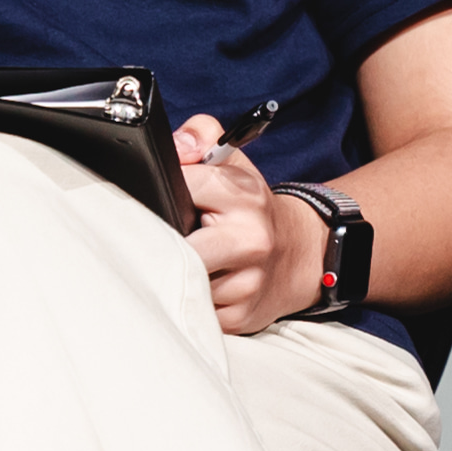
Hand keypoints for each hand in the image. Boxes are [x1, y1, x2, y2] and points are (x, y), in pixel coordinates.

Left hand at [175, 113, 308, 336]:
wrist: (300, 255)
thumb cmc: (251, 208)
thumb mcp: (234, 161)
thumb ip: (203, 133)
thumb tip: (176, 148)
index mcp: (244, 196)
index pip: (184, 185)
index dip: (162, 189)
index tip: (158, 197)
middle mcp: (249, 240)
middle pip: (178, 246)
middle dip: (159, 242)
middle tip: (151, 237)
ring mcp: (247, 283)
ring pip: (181, 282)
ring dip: (171, 273)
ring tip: (176, 260)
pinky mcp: (240, 317)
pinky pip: (193, 310)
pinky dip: (187, 299)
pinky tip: (193, 285)